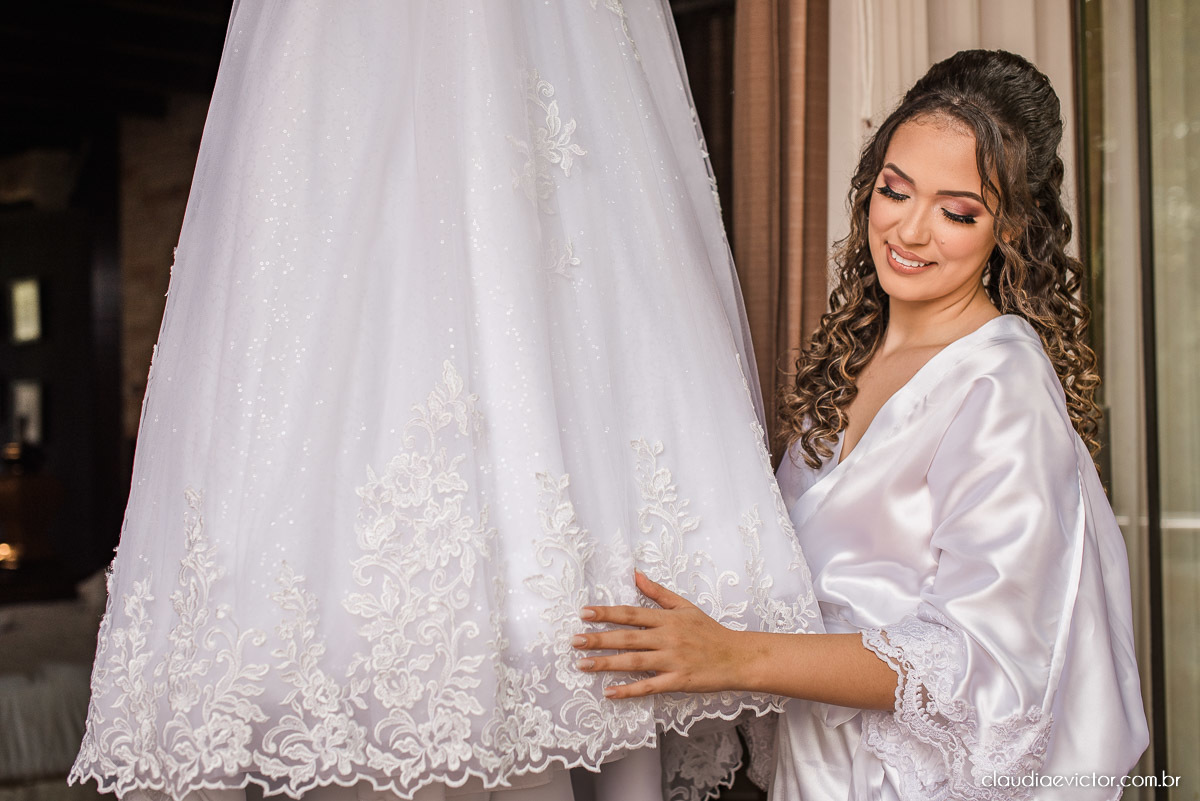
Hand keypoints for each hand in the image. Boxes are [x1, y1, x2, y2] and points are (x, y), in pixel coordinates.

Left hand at [574, 571, 745, 698]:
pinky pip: (649, 687)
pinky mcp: (678, 681)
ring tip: (582, 664)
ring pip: (633, 662)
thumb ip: (658, 592)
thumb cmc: (709, 631)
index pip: (631, 613)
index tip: (584, 613)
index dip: (606, 613)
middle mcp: (667, 638)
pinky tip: (609, 693)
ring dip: (606, 663)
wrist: (736, 657)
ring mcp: (672, 660)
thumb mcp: (684, 606)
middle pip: (627, 638)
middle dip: (598, 639)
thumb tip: (635, 574)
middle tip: (574, 640)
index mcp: (667, 619)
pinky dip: (628, 691)